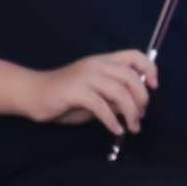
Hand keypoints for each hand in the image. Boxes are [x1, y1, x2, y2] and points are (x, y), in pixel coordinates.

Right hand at [21, 50, 156, 135]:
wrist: (33, 93)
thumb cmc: (64, 96)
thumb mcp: (94, 95)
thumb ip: (113, 97)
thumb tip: (134, 108)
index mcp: (103, 61)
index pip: (134, 55)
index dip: (149, 68)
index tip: (154, 86)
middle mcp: (97, 65)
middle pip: (130, 76)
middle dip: (141, 98)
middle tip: (141, 116)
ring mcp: (86, 76)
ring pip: (119, 92)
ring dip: (130, 112)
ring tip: (132, 127)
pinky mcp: (76, 91)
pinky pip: (101, 106)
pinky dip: (112, 120)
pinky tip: (116, 130)